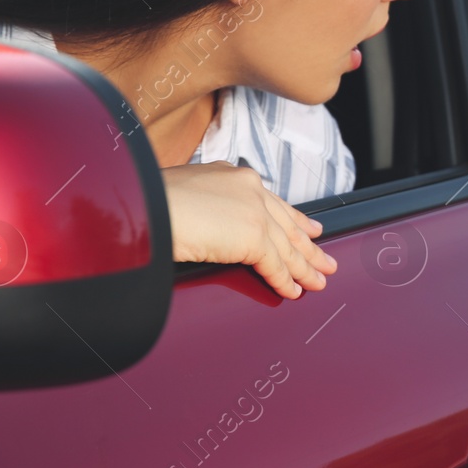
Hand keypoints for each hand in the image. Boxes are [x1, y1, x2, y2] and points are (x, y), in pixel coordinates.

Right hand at [161, 161, 337, 298]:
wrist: (142, 206)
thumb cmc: (149, 201)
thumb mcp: (184, 193)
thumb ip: (206, 204)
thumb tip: (207, 223)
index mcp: (234, 175)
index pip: (272, 202)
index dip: (294, 219)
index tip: (310, 228)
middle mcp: (250, 188)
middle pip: (287, 224)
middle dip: (308, 245)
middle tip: (325, 259)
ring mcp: (253, 211)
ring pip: (287, 246)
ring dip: (305, 268)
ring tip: (319, 281)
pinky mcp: (252, 236)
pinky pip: (274, 265)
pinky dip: (285, 281)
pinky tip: (294, 291)